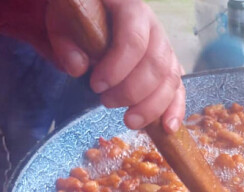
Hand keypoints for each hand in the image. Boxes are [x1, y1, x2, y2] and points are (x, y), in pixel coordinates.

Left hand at [46, 0, 184, 132]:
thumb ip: (67, 42)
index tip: (96, 86)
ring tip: (130, 121)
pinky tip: (167, 128)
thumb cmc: (82, 18)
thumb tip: (77, 67)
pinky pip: (178, 88)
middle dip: (133, 91)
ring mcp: (165, 48)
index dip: (118, 66)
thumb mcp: (65, 21)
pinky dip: (175, 109)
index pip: (134, 40)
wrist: (96, 15)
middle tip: (106, 103)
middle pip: (156, 64)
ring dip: (152, 106)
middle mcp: (154, 27)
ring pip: (170, 79)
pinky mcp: (169, 67)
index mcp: (130, 9)